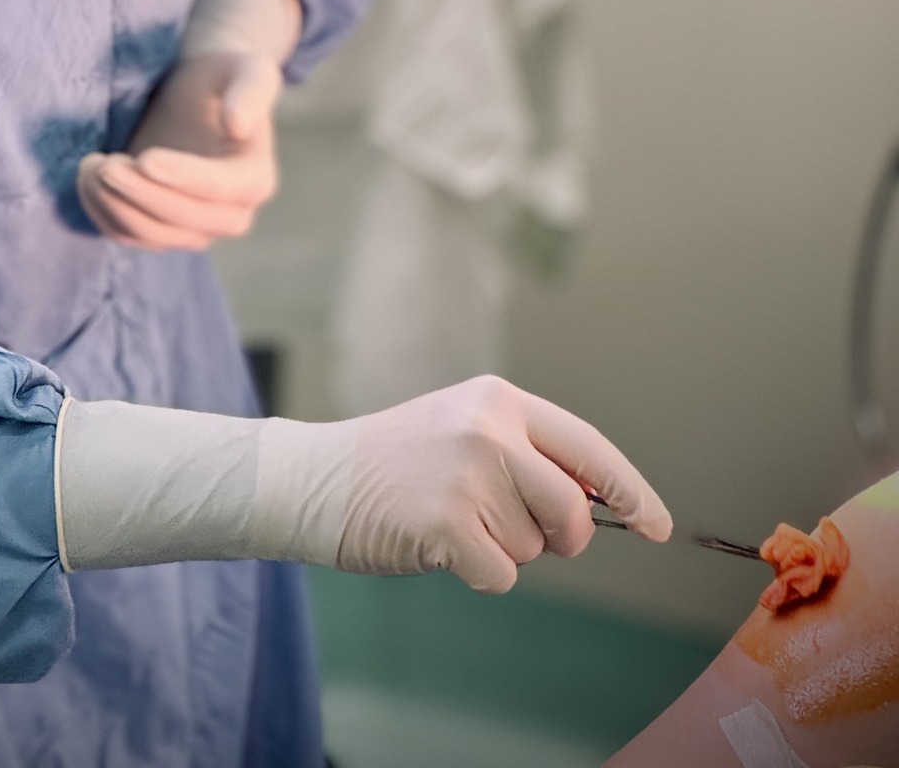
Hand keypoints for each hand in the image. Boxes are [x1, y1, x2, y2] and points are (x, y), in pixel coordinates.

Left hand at [76, 51, 281, 251]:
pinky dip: (101, 212)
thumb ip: (252, 92)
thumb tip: (239, 125)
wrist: (196, 92)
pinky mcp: (159, 230)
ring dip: (114, 204)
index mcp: (255, 180)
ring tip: (90, 164)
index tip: (145, 159)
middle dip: (139, 193)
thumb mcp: (247, 69)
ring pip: (150, 233)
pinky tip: (86, 178)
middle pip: (181, 218)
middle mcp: (231, 217)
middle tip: (105, 163)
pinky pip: (126, 234)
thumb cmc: (222, 76)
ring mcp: (193, 230)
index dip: (181, 177)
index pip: (217, 188)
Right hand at [336, 375, 672, 591]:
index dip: (630, 489)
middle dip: (559, 538)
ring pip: (534, 548)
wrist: (317, 477)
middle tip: (517, 531)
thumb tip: (595, 501)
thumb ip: (524, 454)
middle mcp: (489, 428)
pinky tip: (437, 545)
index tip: (658, 525)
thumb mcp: (463, 429)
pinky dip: (477, 574)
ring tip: (451, 519)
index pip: (587, 447)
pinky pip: (501, 576)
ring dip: (501, 550)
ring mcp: (468, 474)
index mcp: (498, 399)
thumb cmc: (396, 462)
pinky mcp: (447, 522)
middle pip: (571, 509)